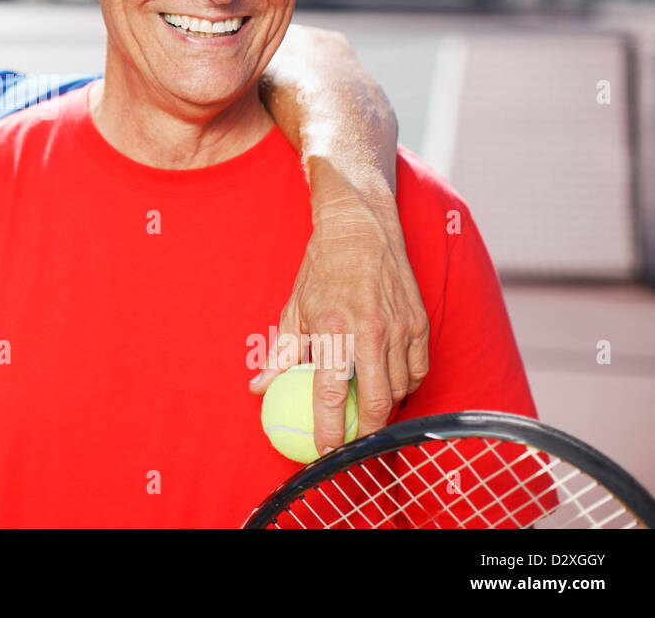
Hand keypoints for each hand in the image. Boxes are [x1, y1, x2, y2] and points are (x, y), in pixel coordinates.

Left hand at [249, 164, 428, 456]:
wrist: (361, 228)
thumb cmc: (323, 268)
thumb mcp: (294, 308)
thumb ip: (280, 352)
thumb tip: (258, 388)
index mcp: (335, 326)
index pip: (331, 391)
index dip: (328, 427)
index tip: (322, 450)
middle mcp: (372, 329)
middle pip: (376, 401)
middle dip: (365, 432)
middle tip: (349, 444)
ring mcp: (400, 327)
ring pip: (399, 389)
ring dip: (383, 409)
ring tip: (366, 416)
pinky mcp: (420, 323)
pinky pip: (417, 370)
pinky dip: (404, 385)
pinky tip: (388, 388)